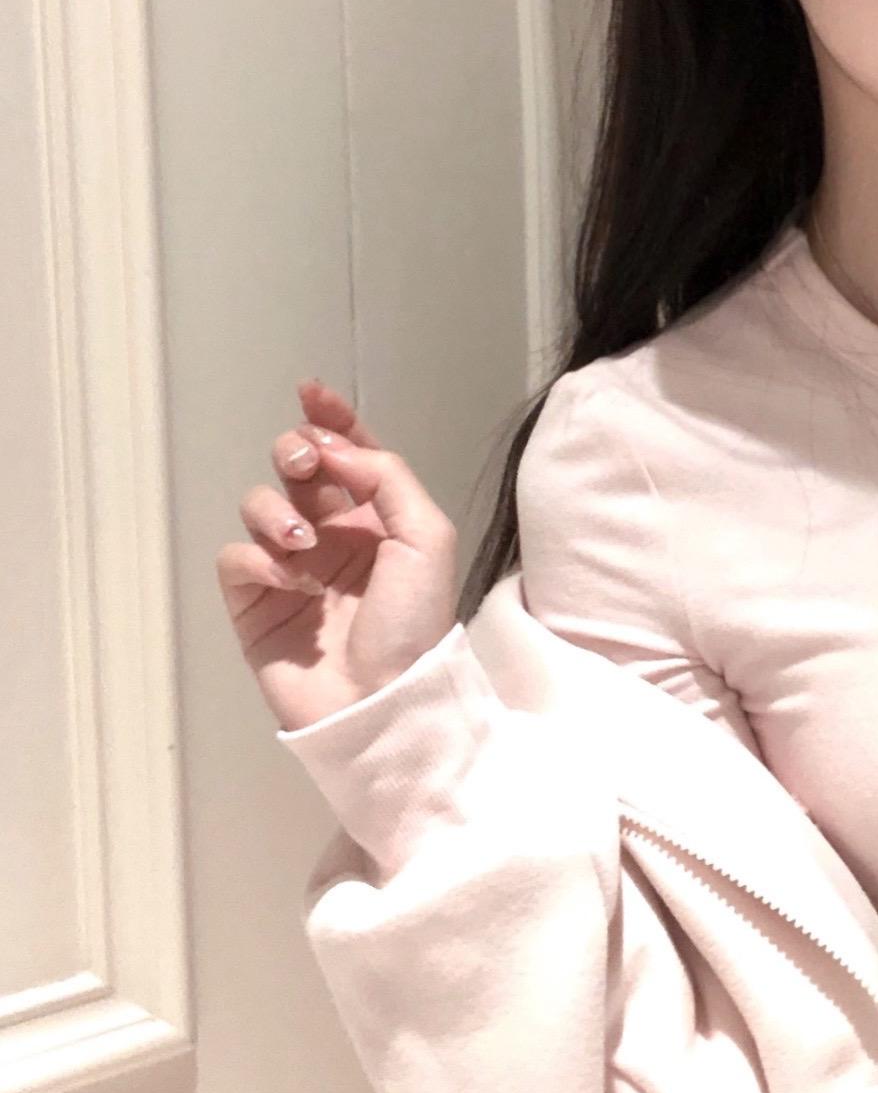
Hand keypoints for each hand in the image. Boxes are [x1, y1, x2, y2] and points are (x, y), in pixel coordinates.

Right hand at [218, 377, 459, 732]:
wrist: (384, 699)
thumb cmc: (414, 622)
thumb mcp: (425, 536)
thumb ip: (385, 476)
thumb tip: (334, 447)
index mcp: (377, 519)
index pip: (348, 455)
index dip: (329, 420)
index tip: (311, 393)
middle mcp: (331, 536)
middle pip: (296, 468)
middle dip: (294, 451)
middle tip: (306, 465)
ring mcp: (289, 568)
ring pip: (259, 505)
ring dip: (276, 511)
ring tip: (305, 545)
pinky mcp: (253, 603)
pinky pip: (236, 558)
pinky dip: (260, 560)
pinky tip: (293, 583)